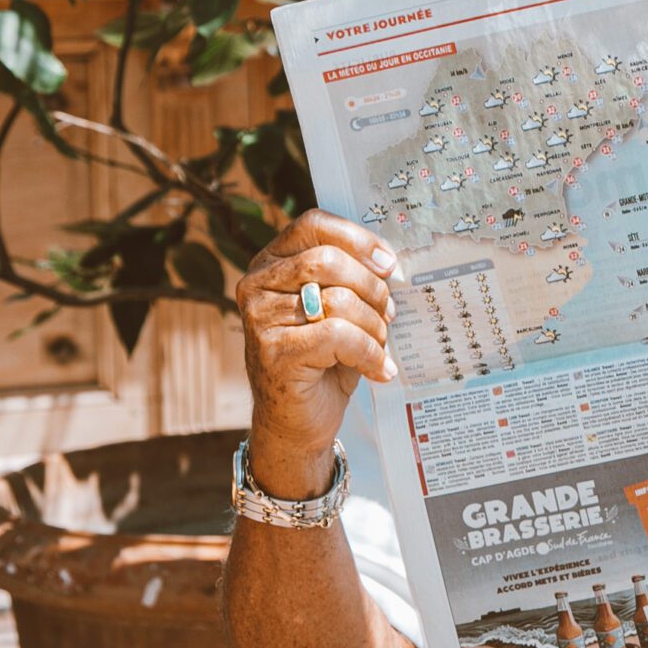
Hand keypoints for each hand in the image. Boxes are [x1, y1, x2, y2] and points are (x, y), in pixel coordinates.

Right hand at [236, 210, 402, 497]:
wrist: (296, 421)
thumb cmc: (321, 361)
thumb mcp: (335, 309)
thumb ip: (351, 278)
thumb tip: (389, 261)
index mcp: (271, 263)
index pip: (313, 225)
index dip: (357, 238)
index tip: (389, 263)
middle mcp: (257, 285)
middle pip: (329, 261)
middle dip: (372, 288)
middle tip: (389, 314)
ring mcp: (260, 318)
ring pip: (338, 300)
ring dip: (373, 326)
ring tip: (379, 345)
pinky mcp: (274, 351)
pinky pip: (339, 336)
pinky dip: (369, 353)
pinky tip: (378, 370)